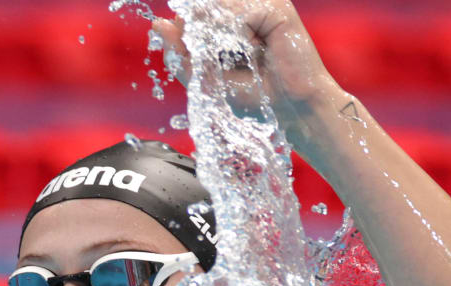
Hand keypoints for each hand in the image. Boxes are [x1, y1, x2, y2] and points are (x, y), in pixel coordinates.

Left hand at [153, 0, 343, 148]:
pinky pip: (240, 12)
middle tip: (217, 58)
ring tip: (240, 55)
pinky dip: (238, 34)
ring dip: (218, 35)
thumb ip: (182, 56)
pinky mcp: (277, 9)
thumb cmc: (256, 95)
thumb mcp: (209, 79)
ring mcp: (262, 5)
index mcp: (230, 21)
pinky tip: (253, 48)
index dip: (184, 27)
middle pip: (203, 8)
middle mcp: (245, 7)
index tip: (183, 47)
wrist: (291, 109)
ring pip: (217, 7)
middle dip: (197, 33)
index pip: (195, 12)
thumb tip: (159, 26)